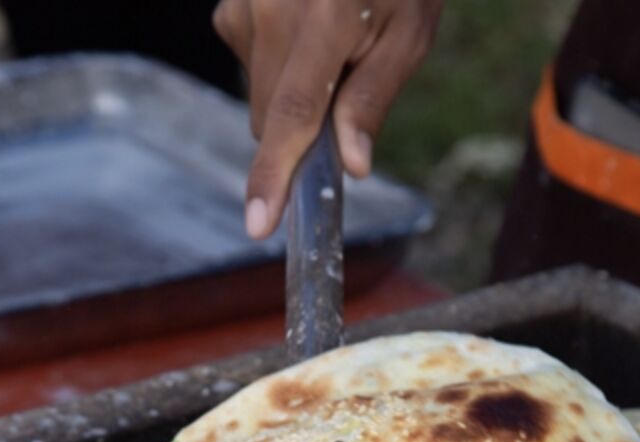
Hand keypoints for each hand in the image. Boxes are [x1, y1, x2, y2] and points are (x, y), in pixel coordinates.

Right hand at [214, 0, 442, 237]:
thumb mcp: (409, 33)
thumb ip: (373, 99)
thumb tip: (352, 165)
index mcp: (327, 19)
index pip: (293, 113)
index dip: (274, 173)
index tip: (259, 223)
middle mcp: (273, 11)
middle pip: (272, 120)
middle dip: (304, 132)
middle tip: (349, 86)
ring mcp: (245, 7)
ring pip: (259, 99)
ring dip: (292, 98)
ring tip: (332, 47)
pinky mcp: (230, 11)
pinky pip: (250, 69)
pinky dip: (277, 69)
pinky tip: (306, 34)